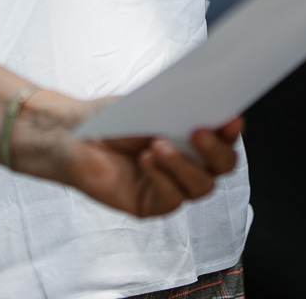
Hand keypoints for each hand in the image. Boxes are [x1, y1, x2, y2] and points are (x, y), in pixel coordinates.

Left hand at [11, 91, 242, 218]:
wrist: (73, 136)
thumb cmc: (112, 118)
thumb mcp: (148, 104)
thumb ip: (179, 106)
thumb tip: (208, 101)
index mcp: (193, 136)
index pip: (226, 136)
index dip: (232, 130)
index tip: (230, 118)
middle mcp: (189, 163)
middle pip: (223, 166)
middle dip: (216, 150)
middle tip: (199, 132)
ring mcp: (173, 185)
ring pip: (202, 186)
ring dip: (184, 164)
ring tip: (158, 145)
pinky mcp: (153, 204)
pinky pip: (172, 198)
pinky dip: (162, 177)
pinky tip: (146, 159)